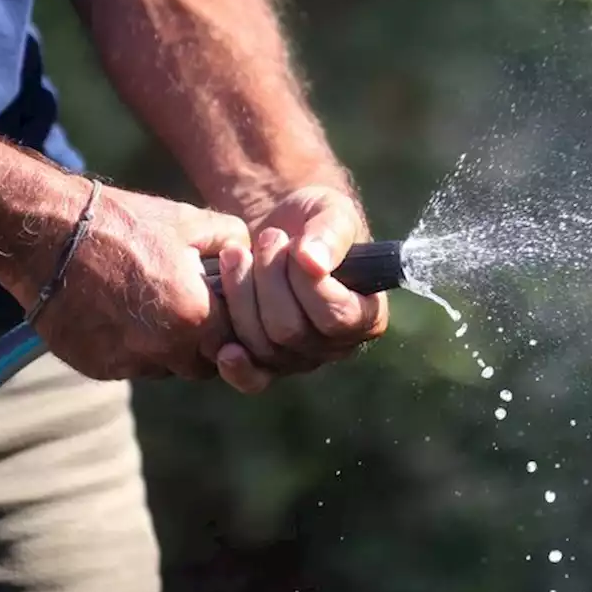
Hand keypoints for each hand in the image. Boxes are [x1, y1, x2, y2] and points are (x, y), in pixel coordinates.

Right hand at [8, 178, 249, 380]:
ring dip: (167, 349)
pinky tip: (120, 314)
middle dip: (202, 343)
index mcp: (195, 317)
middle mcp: (164, 350)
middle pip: (201, 364)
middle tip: (189, 308)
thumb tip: (250, 256)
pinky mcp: (96, 367)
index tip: (219, 306)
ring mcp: (127, 362)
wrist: (49, 235)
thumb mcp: (189, 221)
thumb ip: (232, 240)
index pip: (234, 344)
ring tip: (152, 307)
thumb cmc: (124, 223)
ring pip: (164, 369)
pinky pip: (129, 367)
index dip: (230, 326)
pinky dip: (131, 349)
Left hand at [210, 185, 389, 392]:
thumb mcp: (332, 212)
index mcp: (366, 316)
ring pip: (264, 344)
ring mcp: (298, 359)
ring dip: (243, 295)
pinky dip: (237, 365)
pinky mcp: (265, 363)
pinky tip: (225, 347)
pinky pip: (253, 379)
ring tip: (237, 253)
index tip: (295, 246)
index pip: (337, 317)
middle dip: (270, 280)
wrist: (279, 228)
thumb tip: (314, 262)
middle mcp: (335, 346)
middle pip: (292, 332)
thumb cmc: (314, 220)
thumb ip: (331, 234)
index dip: (309, 284)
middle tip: (267, 238)